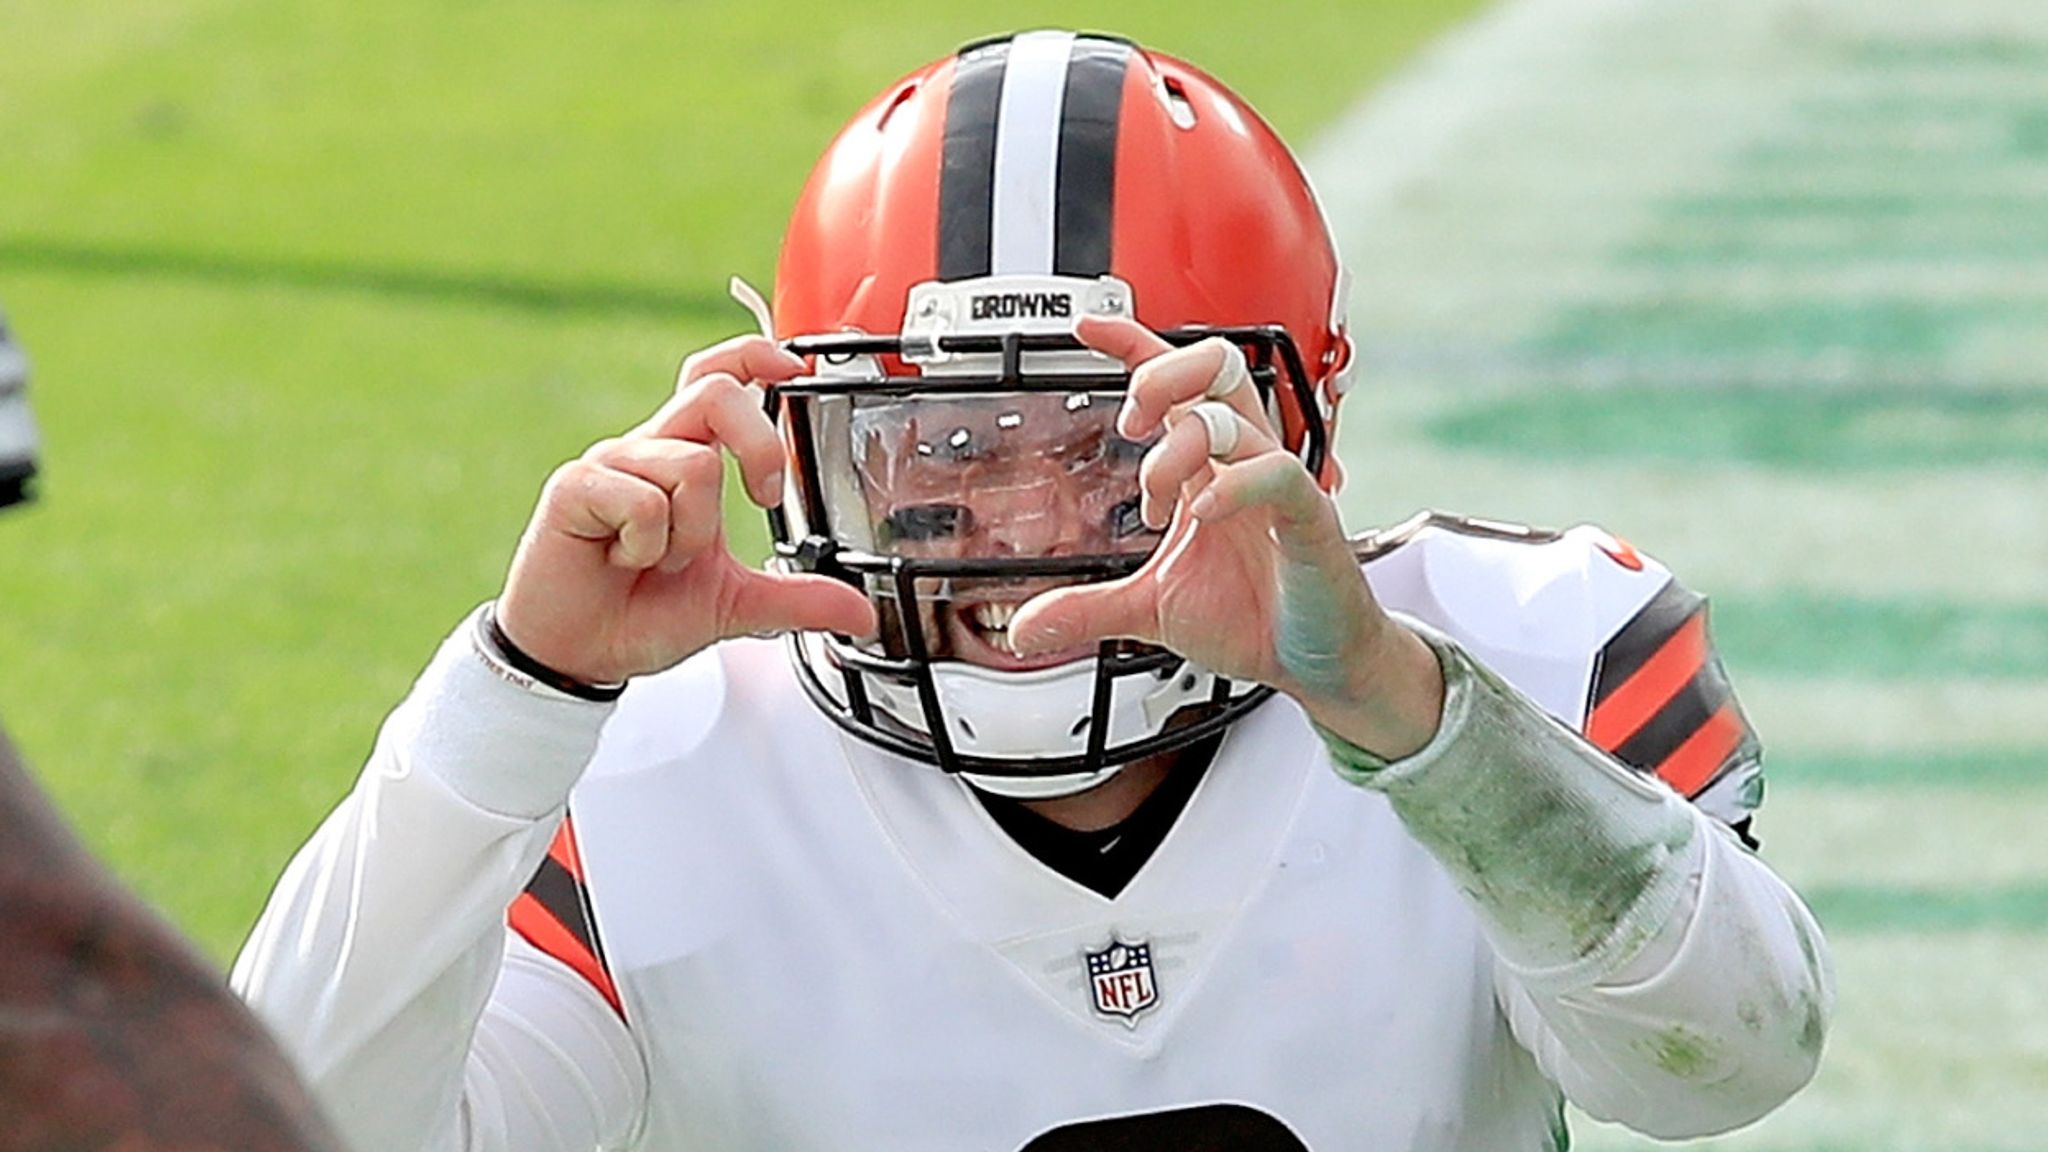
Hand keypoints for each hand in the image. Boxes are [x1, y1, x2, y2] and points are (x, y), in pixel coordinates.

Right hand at [495, 336, 874, 685]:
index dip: (753, 356)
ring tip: (660, 561)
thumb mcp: (735, 604)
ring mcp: (610, 464)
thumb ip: (798, 600)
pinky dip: (648, 546)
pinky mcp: (575, 487)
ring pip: (691, 465)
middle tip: (764, 498)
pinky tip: (624, 561)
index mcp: (685, 458)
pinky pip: (643, 501)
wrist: (578, 653)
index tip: (792, 368)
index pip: (717, 377)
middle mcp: (650, 449)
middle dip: (760, 446)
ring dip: (691, 534)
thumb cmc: (642, 611)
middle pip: (716, 393)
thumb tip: (860, 615)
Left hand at [1008, 316, 1442, 758]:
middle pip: (1214, 369)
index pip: (1175, 385)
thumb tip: (1024, 629)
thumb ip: (1088, 609)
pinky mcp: (1309, 516)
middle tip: (1131, 419)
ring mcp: (1276, 485)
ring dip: (1181, 447)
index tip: (1085, 327)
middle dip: (1164, 375)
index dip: (1133, 344)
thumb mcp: (1151, 611)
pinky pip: (1277, 474)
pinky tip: (1204, 511)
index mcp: (1207, 468)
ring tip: (1155, 498)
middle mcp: (1242, 462)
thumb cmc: (1253, 617)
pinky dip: (1236, 484)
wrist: (1314, 660)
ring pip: (1234, 417)